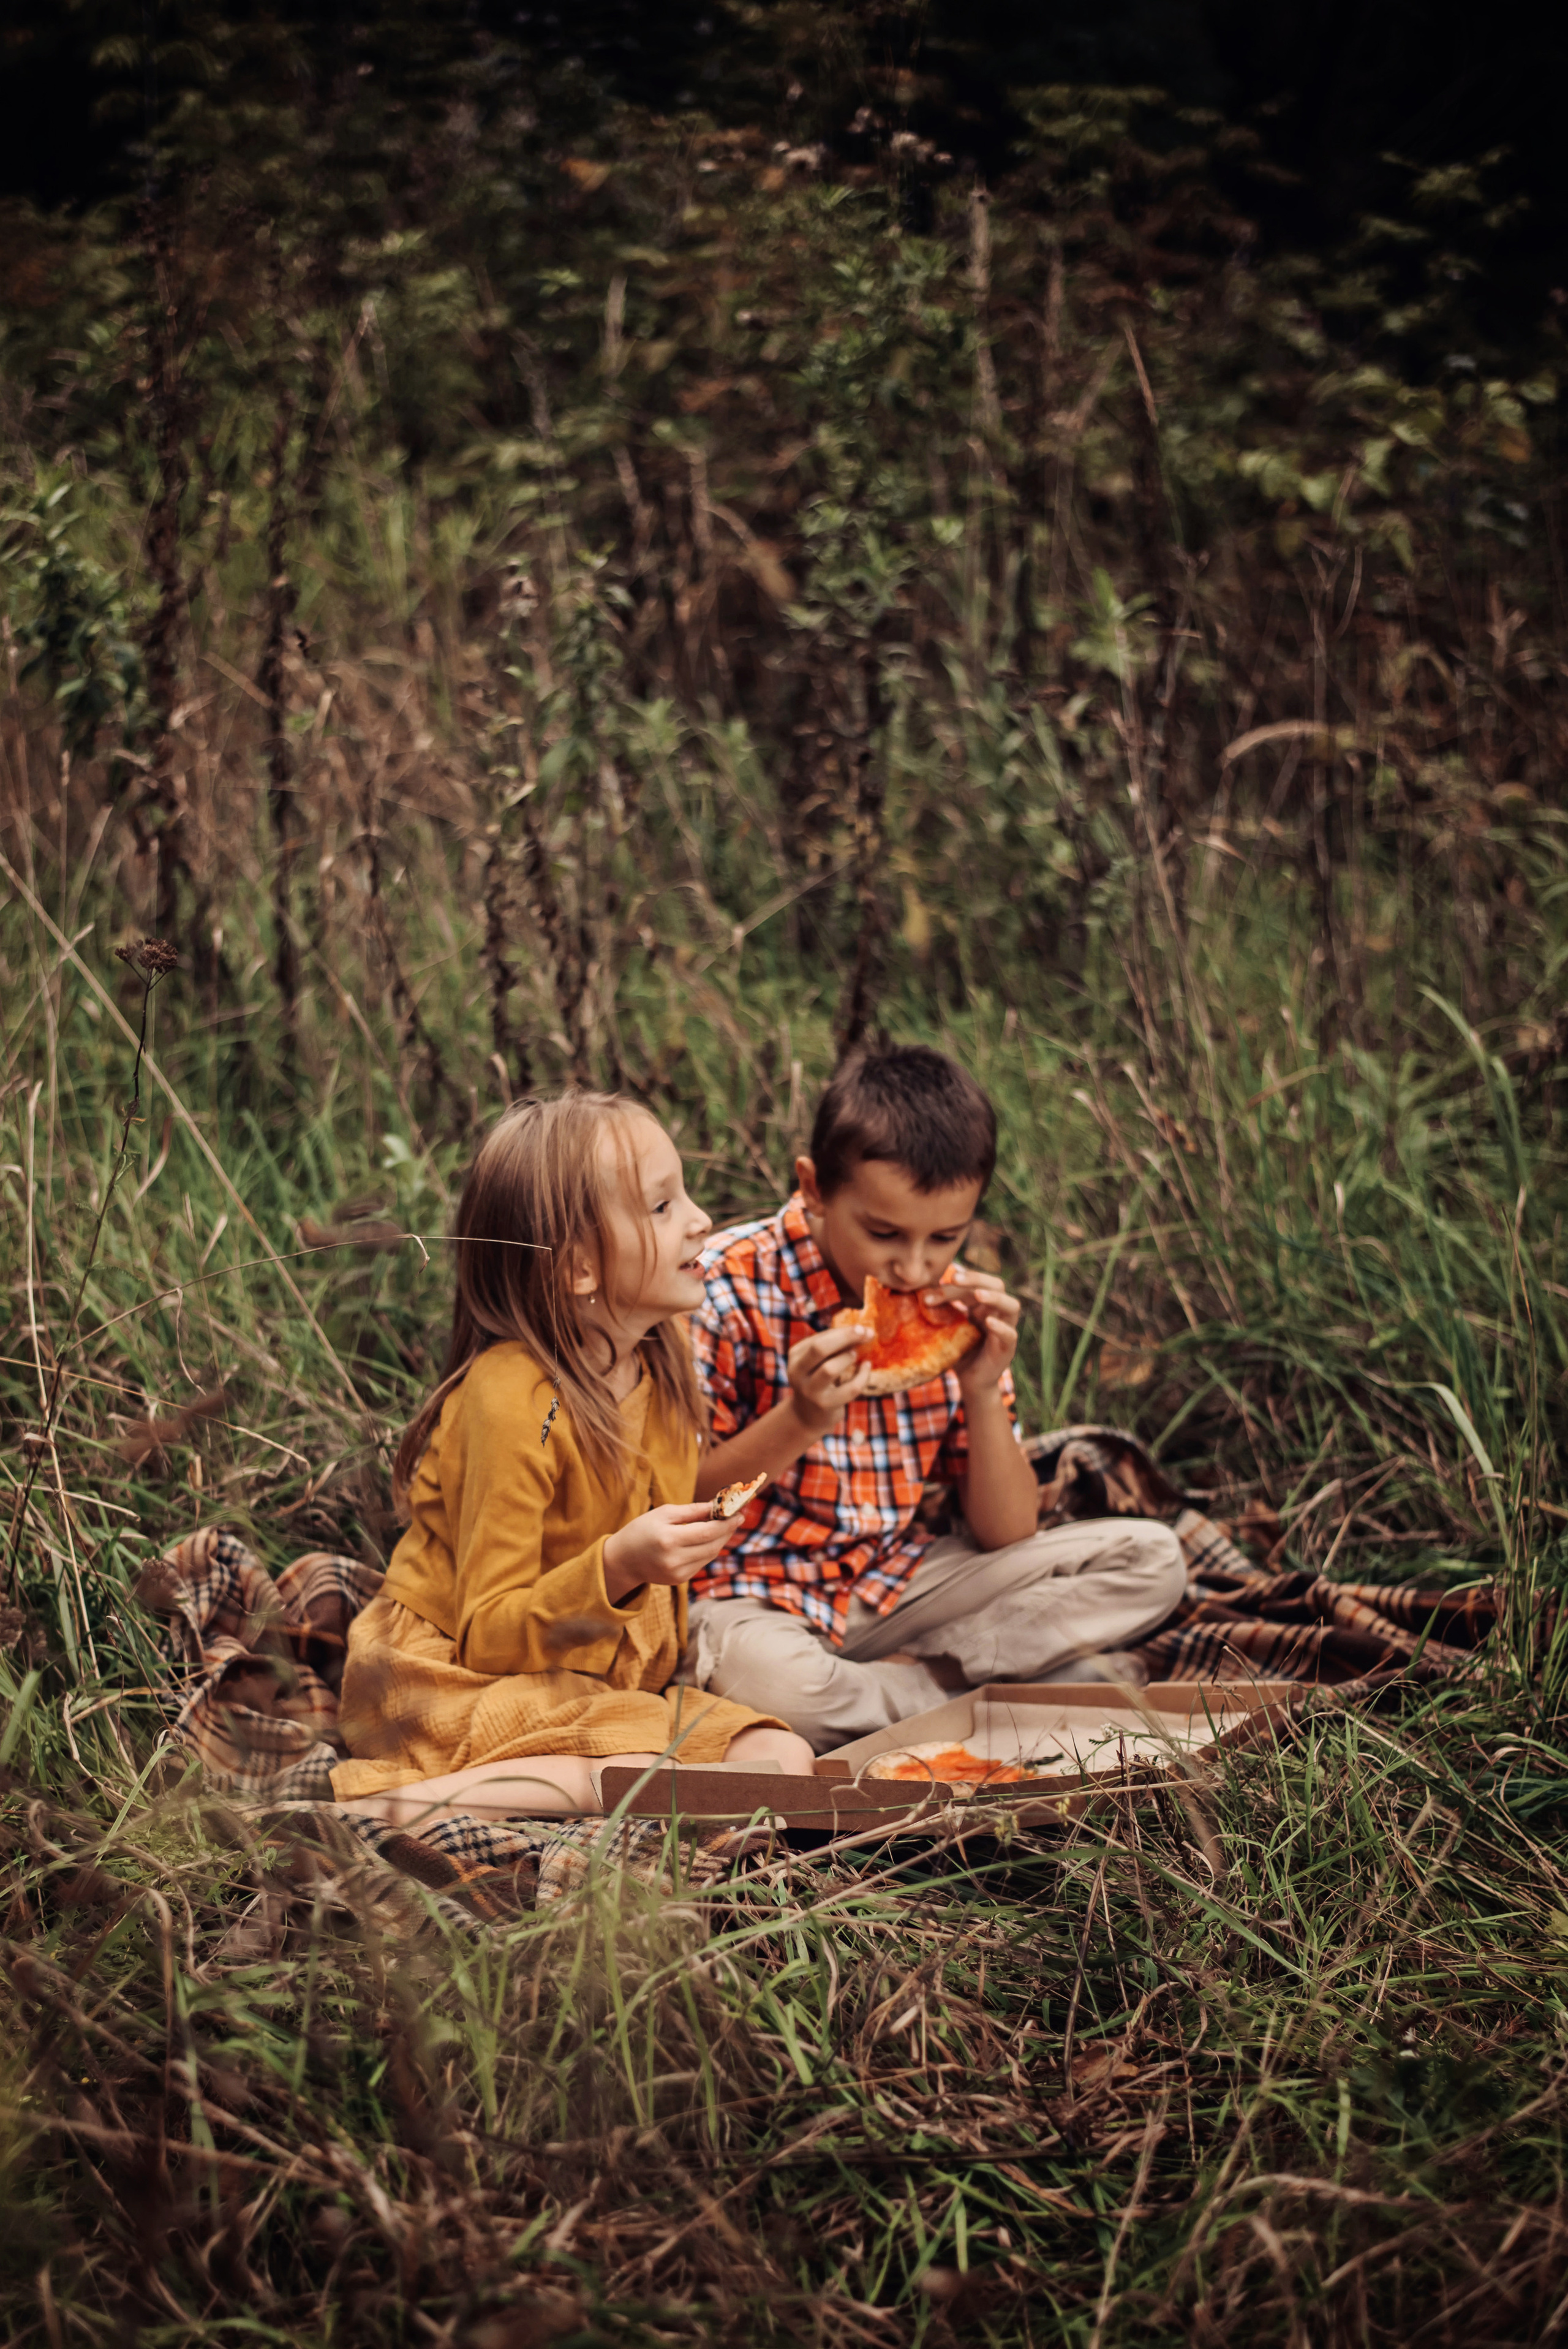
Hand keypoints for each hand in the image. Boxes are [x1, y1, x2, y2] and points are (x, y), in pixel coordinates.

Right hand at [603, 1503, 738, 1601]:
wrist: (623, 1560)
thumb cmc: (641, 1530)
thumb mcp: (663, 1513)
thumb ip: (692, 1511)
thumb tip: (717, 1506)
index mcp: (669, 1540)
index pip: (708, 1532)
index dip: (727, 1523)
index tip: (739, 1512)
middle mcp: (675, 1560)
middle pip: (713, 1545)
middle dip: (727, 1530)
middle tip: (736, 1517)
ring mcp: (678, 1573)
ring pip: (711, 1554)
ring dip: (720, 1539)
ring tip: (723, 1525)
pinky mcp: (680, 1580)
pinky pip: (702, 1562)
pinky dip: (708, 1549)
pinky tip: (706, 1539)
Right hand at [785, 1325, 871, 1436]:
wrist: (808, 1416)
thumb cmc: (818, 1381)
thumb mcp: (817, 1362)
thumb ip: (832, 1346)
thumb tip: (861, 1330)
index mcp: (795, 1356)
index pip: (819, 1338)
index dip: (843, 1331)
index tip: (863, 1327)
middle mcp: (798, 1373)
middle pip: (819, 1348)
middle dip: (845, 1337)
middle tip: (866, 1332)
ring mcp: (810, 1391)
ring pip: (830, 1369)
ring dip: (848, 1358)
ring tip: (856, 1355)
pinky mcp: (825, 1405)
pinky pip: (850, 1388)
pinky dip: (863, 1376)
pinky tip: (866, 1367)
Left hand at [923, 1266, 1019, 1395]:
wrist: (970, 1382)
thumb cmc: (959, 1351)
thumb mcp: (948, 1328)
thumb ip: (940, 1312)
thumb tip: (919, 1293)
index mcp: (982, 1305)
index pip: (973, 1285)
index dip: (954, 1285)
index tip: (933, 1287)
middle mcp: (996, 1313)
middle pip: (996, 1285)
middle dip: (976, 1278)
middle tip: (955, 1278)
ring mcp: (1005, 1329)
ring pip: (1011, 1305)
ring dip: (995, 1297)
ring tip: (978, 1295)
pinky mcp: (1007, 1348)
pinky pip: (1010, 1334)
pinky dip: (1001, 1327)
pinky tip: (989, 1322)